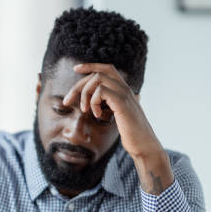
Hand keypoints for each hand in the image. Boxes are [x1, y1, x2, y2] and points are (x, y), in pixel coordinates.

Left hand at [63, 63, 172, 193]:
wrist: (144, 145)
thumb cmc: (131, 133)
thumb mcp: (118, 115)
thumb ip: (110, 105)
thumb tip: (98, 103)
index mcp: (123, 89)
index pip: (106, 68)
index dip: (90, 66)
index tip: (75, 69)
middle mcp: (125, 88)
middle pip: (97, 73)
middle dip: (78, 86)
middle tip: (66, 101)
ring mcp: (124, 94)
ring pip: (97, 79)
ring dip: (85, 94)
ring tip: (84, 110)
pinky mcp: (121, 102)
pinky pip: (101, 91)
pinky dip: (93, 102)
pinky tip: (97, 115)